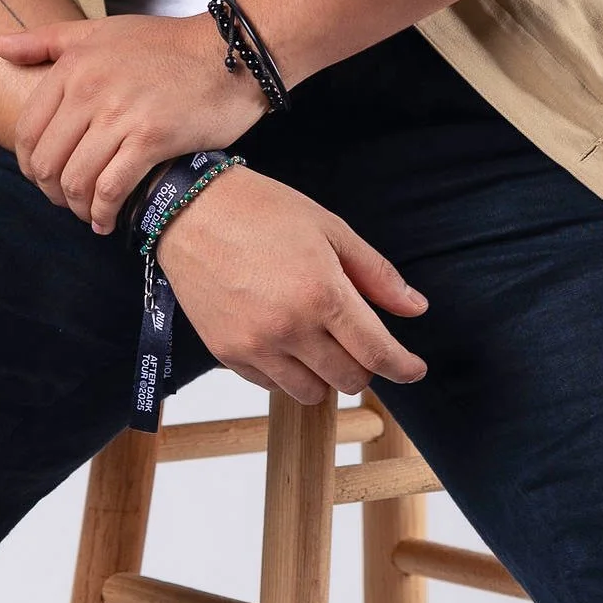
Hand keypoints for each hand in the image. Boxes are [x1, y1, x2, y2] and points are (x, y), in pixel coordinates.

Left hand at [0, 12, 263, 227]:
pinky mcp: (151, 139)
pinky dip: (104, 213)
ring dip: (78, 208)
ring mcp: (119, 115)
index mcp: (72, 66)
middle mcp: (89, 90)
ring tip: (89, 214)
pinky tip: (109, 221)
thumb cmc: (166, 44)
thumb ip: (46, 40)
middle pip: (46, 162)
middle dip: (51, 192)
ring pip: (76, 180)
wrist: (230, 51)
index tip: (45, 178)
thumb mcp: (101, 31)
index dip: (29, 164)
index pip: (27, 130)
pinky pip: (111, 189)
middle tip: (68, 202)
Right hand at [154, 168, 428, 405]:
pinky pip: (271, 386)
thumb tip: (415, 308)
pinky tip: (285, 340)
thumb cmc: (260, 210)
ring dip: (326, 375)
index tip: (414, 369)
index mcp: (322, 294)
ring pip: (311, 393)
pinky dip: (288, 373)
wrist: (188, 210)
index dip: (404, 367)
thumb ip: (376, 275)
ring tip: (319, 341)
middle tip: (359, 342)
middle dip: (365, 367)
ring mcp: (255, 345)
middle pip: (348, 380)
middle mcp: (289, 328)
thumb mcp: (330, 229)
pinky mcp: (226, 353)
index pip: (377, 352)